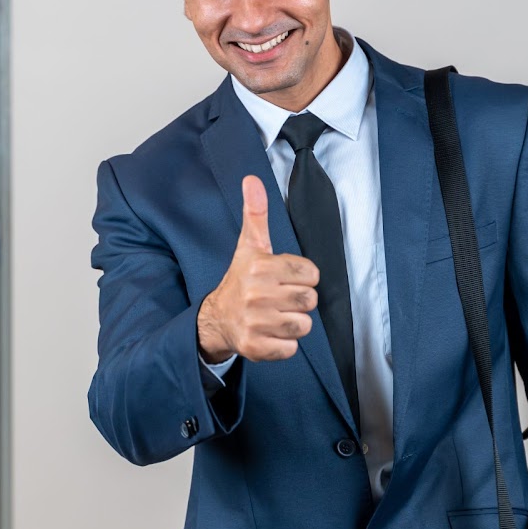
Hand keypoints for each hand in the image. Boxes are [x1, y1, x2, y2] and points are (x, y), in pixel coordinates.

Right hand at [197, 175, 319, 362]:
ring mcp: (255, 322)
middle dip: (299, 301)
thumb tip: (252, 180)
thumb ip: (256, 213)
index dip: (302, 278)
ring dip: (293, 323)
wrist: (217, 318)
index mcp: (260, 268)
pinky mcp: (255, 347)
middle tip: (280, 299)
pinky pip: (291, 348)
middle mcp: (256, 295)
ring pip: (303, 325)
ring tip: (275, 316)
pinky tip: (270, 333)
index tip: (285, 279)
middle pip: (310, 300)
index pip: (311, 275)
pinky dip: (284, 344)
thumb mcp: (249, 245)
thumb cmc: (241, 280)